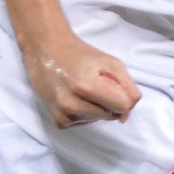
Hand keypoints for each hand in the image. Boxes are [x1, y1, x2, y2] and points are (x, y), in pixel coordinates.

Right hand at [20, 28, 140, 127]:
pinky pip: (85, 122)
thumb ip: (127, 87)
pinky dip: (85, 112)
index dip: (124, 96)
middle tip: (95, 83)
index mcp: (87, 86)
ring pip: (99, 120)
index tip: (114, 85)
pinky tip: (75, 97)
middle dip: (110, 101)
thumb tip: (126, 115)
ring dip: (98, 107)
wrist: (46, 51)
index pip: (123, 106)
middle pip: (112, 115)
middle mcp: (73, 105)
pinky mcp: (58, 122)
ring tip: (83, 88)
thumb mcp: (111, 62)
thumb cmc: (81, 54)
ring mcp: (64, 115)